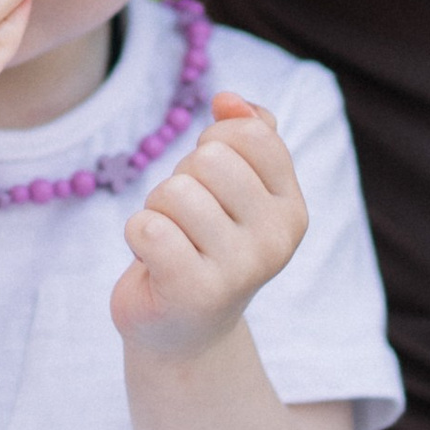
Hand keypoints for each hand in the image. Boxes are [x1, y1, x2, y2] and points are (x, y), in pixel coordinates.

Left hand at [113, 90, 307, 362]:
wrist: (183, 330)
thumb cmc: (206, 245)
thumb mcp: (236, 189)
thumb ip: (246, 134)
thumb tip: (228, 99)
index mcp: (292, 210)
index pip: (251, 135)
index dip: (215, 144)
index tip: (210, 180)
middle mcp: (275, 241)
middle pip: (209, 160)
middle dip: (181, 179)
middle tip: (185, 220)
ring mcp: (238, 269)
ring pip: (174, 192)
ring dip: (157, 209)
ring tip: (171, 241)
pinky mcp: (193, 291)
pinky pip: (147, 227)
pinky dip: (137, 235)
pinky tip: (152, 260)